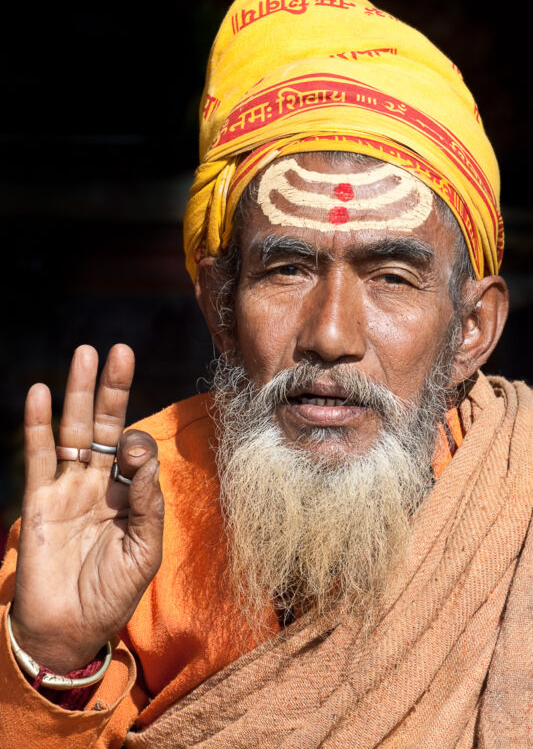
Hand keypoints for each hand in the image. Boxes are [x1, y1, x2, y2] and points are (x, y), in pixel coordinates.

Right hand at [11, 344, 164, 673]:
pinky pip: (38, 456)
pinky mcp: (39, 499)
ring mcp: (68, 487)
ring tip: (86, 354)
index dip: (138, 448)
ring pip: (74, 430)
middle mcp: (99, 483)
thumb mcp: (144, 554)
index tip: (135, 462)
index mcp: (129, 495)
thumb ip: (149, 508)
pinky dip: (37, 424)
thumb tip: (147, 465)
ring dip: (79, 393)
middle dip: (113, 390)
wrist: (68, 628)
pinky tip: (39, 393)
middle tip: (120, 351)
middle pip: (107, 426)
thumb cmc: (111, 594)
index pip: (136, 453)